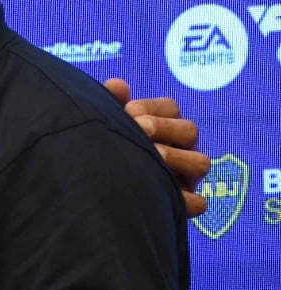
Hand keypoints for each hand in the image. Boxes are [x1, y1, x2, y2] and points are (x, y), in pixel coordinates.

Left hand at [103, 78, 210, 217]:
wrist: (89, 194)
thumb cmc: (97, 152)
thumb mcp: (102, 127)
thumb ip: (109, 104)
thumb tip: (117, 85)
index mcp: (161, 126)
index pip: (170, 108)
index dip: (152, 107)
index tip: (129, 111)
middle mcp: (179, 149)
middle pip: (189, 130)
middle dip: (164, 127)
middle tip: (140, 129)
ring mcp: (184, 176)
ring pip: (201, 162)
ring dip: (176, 158)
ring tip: (151, 157)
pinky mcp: (182, 204)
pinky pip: (197, 203)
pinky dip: (185, 200)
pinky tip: (162, 194)